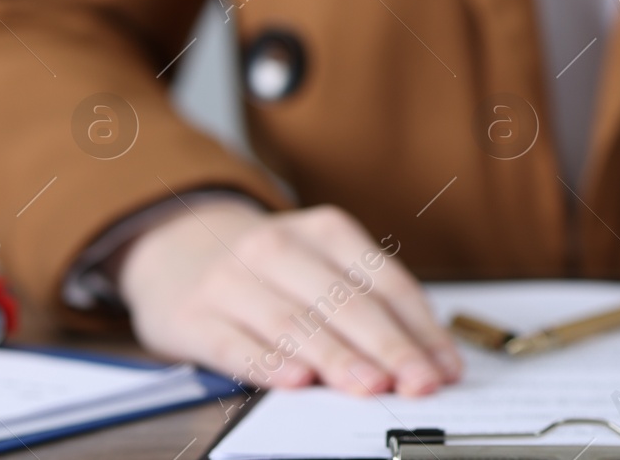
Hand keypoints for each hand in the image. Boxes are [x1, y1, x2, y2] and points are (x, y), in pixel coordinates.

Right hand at [119, 201, 461, 394]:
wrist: (174, 244)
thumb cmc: (269, 269)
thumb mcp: (320, 264)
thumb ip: (367, 304)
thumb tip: (426, 358)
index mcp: (326, 232)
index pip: (386, 283)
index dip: (420, 329)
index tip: (445, 367)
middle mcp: (279, 248)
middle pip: (346, 302)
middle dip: (389, 347)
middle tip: (418, 382)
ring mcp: (232, 280)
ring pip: (294, 322)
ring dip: (336, 358)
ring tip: (370, 387)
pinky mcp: (191, 316)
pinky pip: (233, 342)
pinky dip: (266, 362)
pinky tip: (295, 381)